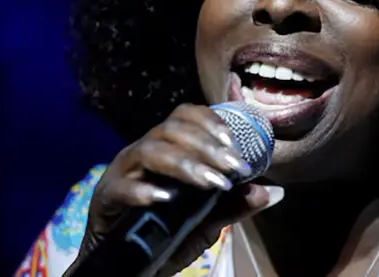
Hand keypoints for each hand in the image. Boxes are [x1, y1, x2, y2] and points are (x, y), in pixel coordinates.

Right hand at [74, 103, 282, 274]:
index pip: (186, 117)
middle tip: (233, 167)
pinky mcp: (105, 198)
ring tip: (210, 182)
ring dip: (185, 163)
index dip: (212, 122)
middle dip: (207, 145)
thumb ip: (234, 205)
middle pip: (171, 129)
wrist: (125, 266)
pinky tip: (165, 199)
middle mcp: (143, 153)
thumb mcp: (206, 223)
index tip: (236, 144)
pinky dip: (144, 190)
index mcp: (166, 150)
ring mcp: (122, 173)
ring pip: (150, 150)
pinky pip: (121, 186)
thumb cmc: (164, 236)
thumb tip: (273, 191)